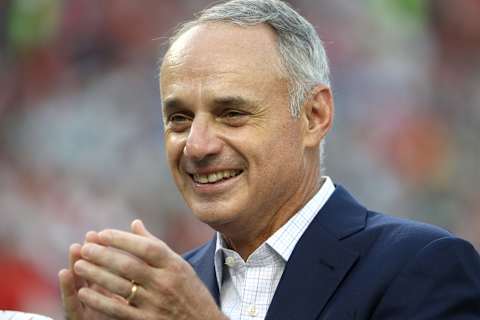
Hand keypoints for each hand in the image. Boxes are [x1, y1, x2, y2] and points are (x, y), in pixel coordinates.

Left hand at [69, 220, 226, 319]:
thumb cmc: (190, 292)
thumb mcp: (179, 266)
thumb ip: (155, 245)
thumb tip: (134, 223)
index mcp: (175, 265)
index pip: (146, 247)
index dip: (122, 239)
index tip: (101, 234)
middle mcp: (166, 283)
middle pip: (130, 265)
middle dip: (103, 255)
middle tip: (84, 248)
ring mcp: (156, 303)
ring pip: (121, 286)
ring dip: (96, 275)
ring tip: (79, 266)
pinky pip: (118, 310)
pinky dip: (99, 300)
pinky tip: (84, 292)